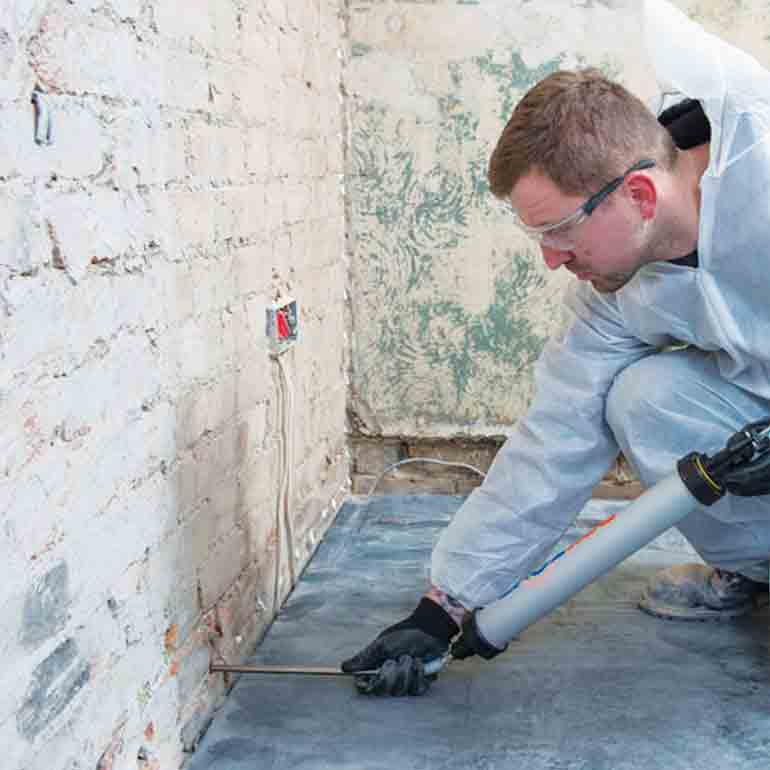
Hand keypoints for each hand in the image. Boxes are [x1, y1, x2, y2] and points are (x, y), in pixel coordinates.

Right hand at [341, 597, 458, 695]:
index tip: (369, 679)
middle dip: (390, 674)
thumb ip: (364, 658)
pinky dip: (418, 674)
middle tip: (394, 660)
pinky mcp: (420, 684)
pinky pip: (416, 690)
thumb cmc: (404, 635)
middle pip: (382, 691)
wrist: (429, 630)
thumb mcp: (382, 645)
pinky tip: (420, 663)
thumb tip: (343, 668)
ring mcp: (405, 682)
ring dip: (406, 671)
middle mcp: (389, 678)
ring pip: (400, 691)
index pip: (364, 686)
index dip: (365, 686)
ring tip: (410, 657)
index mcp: (376, 668)